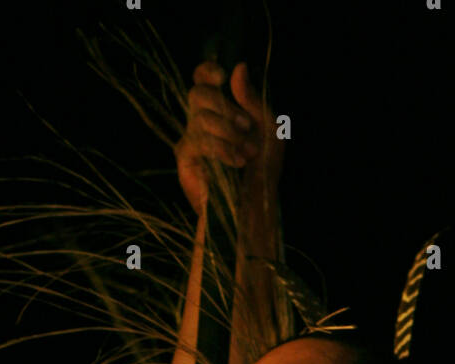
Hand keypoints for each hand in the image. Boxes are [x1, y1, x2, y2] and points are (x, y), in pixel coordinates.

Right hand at [176, 60, 282, 215]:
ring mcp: (190, 139)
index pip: (201, 80)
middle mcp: (201, 121)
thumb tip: (238, 67)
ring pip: (200, 118)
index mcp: (219, 109)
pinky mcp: (185, 159)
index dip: (206, 71)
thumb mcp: (268, 128)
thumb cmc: (262, 168)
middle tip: (247, 127)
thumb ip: (253, 99)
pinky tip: (236, 162)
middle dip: (225, 108)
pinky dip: (221, 149)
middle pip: (197, 94)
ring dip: (229, 134)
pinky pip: (197, 141)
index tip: (222, 77)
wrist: (255, 204)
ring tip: (247, 153)